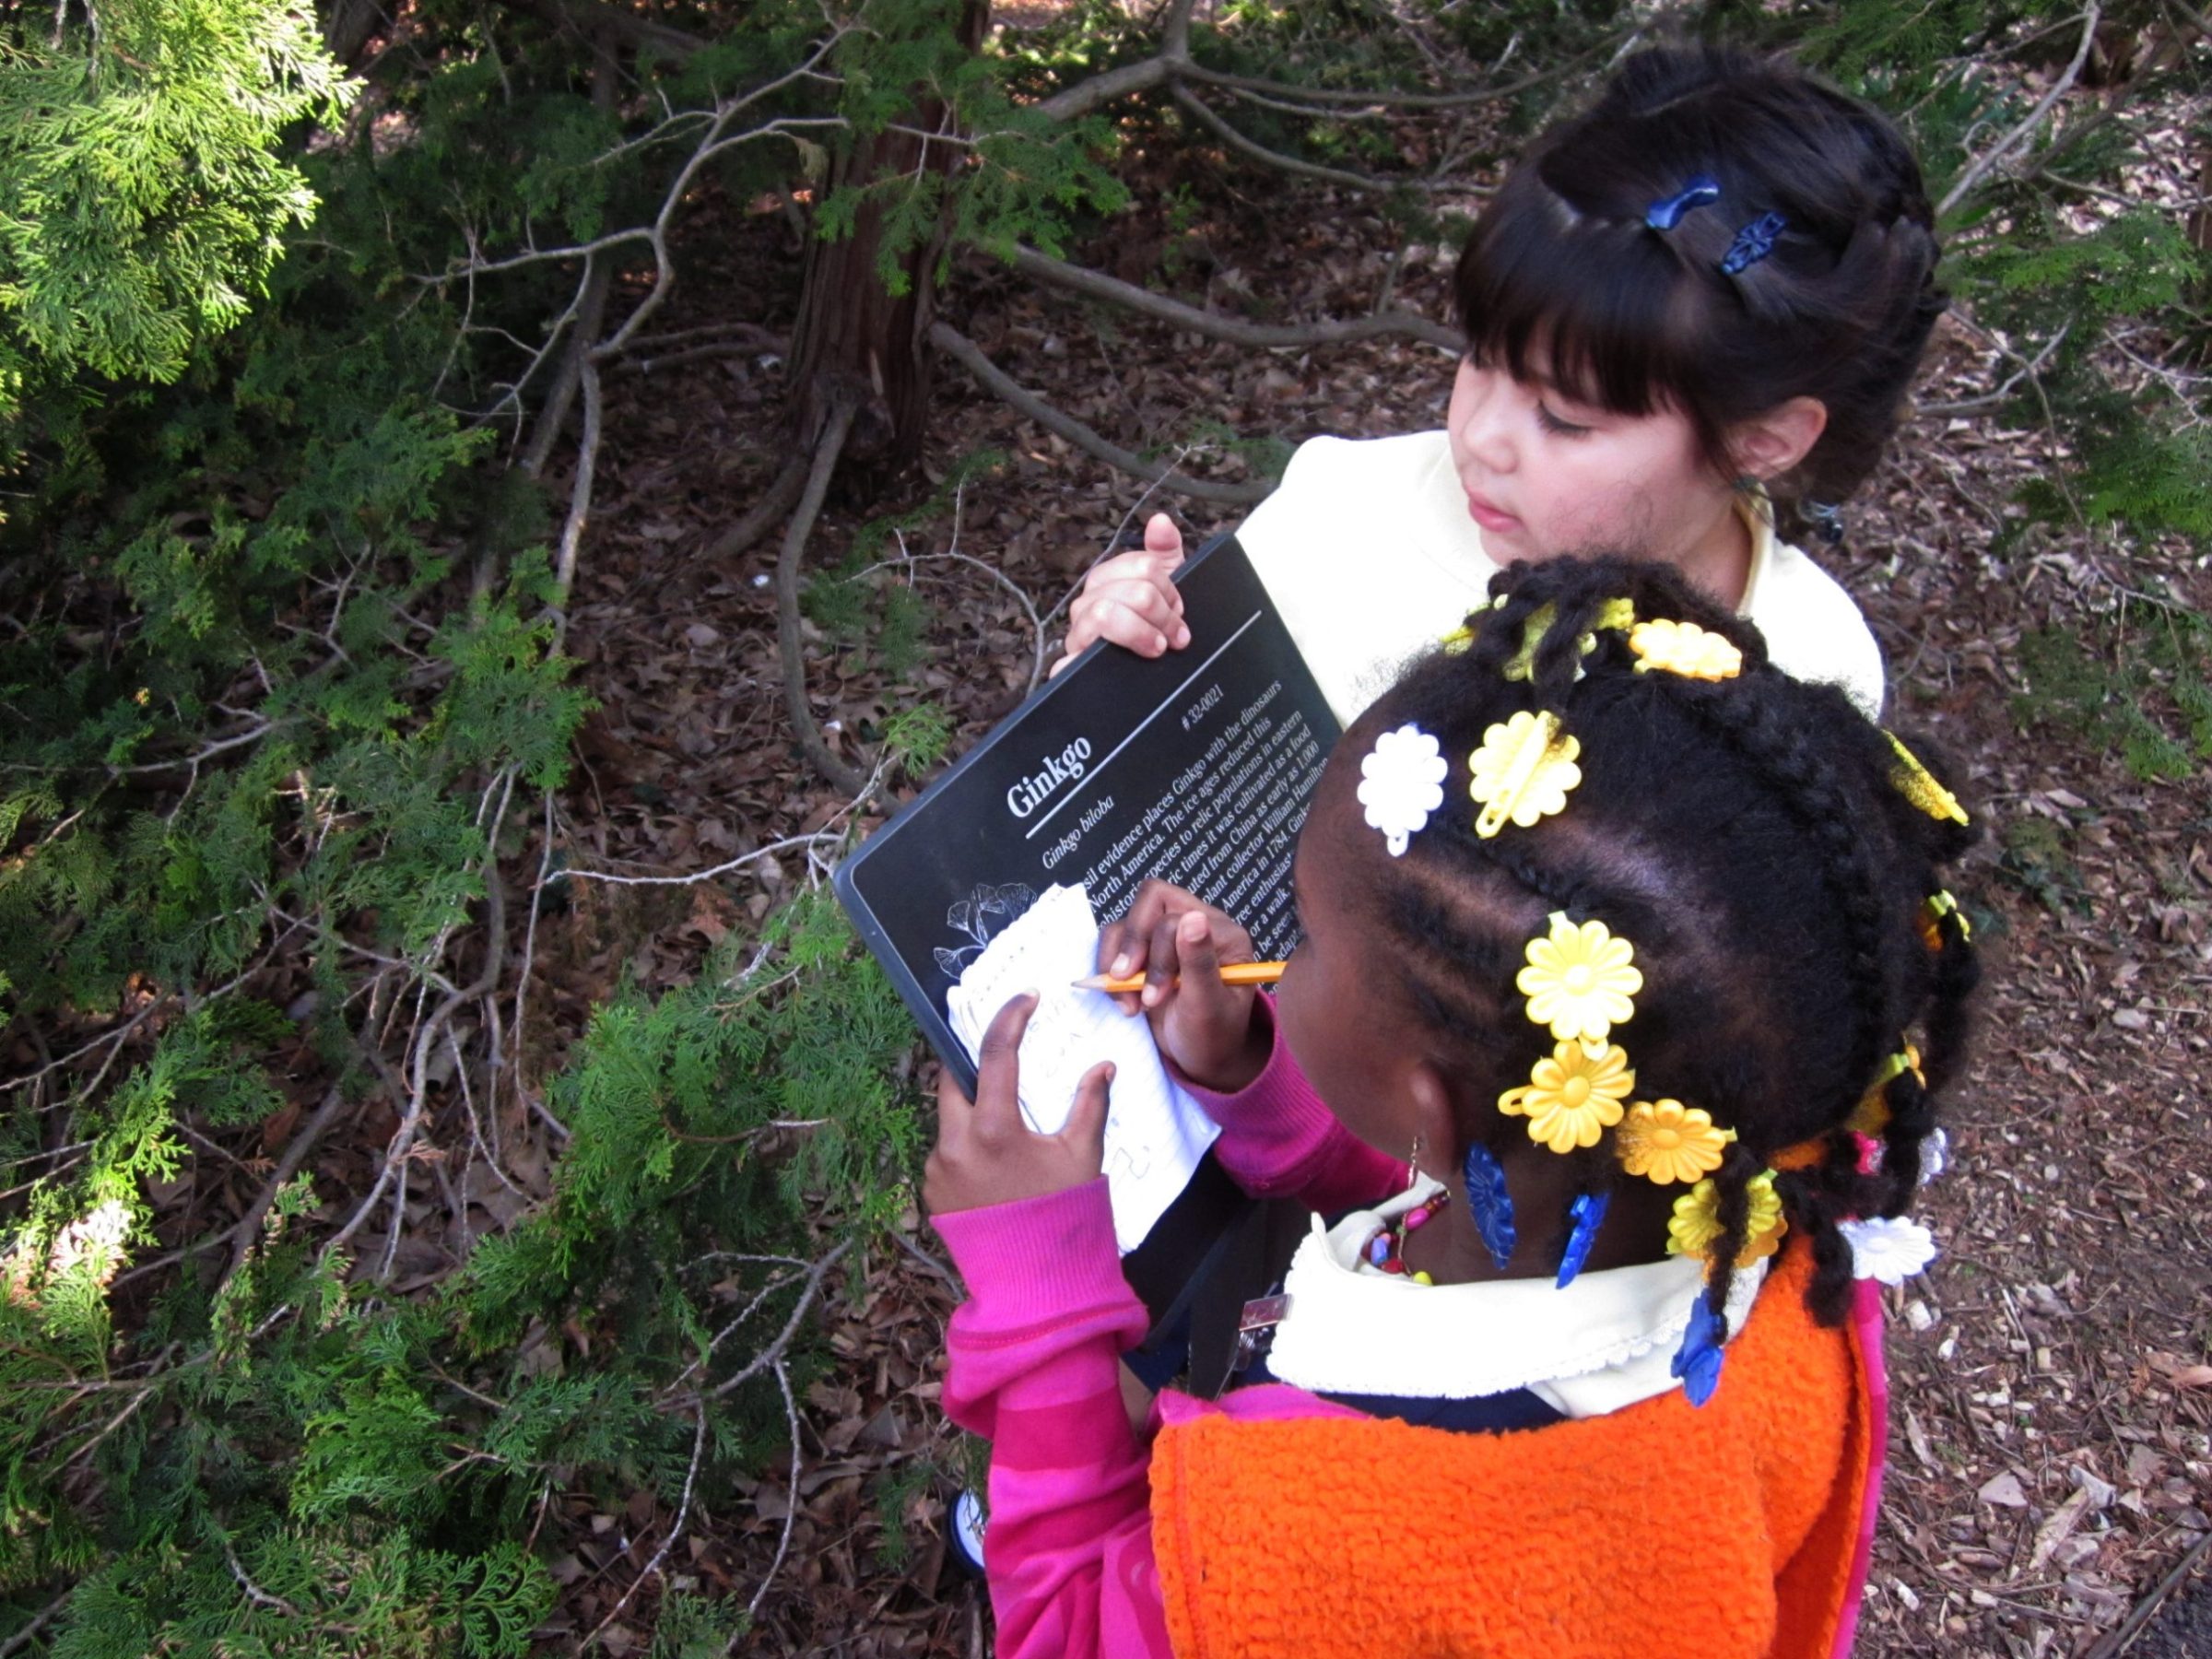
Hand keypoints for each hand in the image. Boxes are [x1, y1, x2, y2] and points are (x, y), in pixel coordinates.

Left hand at [924, 994, 1112, 1216]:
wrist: (1032, 1285)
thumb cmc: (1062, 1217)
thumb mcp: (1082, 1157)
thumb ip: (1089, 1105)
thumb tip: (1103, 1065)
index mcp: (993, 1129)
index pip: (995, 1053)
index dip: (1010, 1017)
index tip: (1024, 999)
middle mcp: (955, 1143)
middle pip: (953, 1079)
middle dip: (976, 1065)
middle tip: (1003, 1065)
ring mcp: (937, 1168)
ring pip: (948, 1118)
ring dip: (972, 1111)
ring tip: (1008, 1130)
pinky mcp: (931, 1189)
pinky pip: (945, 1150)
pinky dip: (966, 1145)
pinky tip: (994, 1166)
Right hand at [1050, 513, 1189, 676]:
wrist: (1144, 682)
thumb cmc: (1149, 631)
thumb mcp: (1165, 589)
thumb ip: (1165, 553)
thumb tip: (1161, 522)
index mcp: (1107, 581)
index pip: (1142, 567)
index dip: (1169, 589)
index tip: (1179, 610)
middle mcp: (1088, 604)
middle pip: (1126, 590)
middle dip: (1160, 613)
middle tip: (1176, 635)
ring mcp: (1078, 635)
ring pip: (1104, 615)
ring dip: (1139, 632)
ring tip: (1157, 647)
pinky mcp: (1070, 668)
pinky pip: (1068, 661)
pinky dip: (1088, 661)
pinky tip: (1114, 665)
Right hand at [1096, 882, 1268, 1092]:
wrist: (1203, 1058)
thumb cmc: (1215, 1035)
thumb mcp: (1209, 1006)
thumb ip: (1200, 963)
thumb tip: (1193, 919)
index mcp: (1223, 934)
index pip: (1176, 917)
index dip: (1158, 954)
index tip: (1154, 996)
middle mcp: (1196, 926)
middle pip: (1149, 902)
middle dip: (1133, 946)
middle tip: (1127, 983)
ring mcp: (1168, 937)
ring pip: (1127, 920)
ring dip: (1118, 961)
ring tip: (1129, 1003)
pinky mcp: (1145, 951)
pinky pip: (1115, 940)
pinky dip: (1108, 968)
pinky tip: (1122, 998)